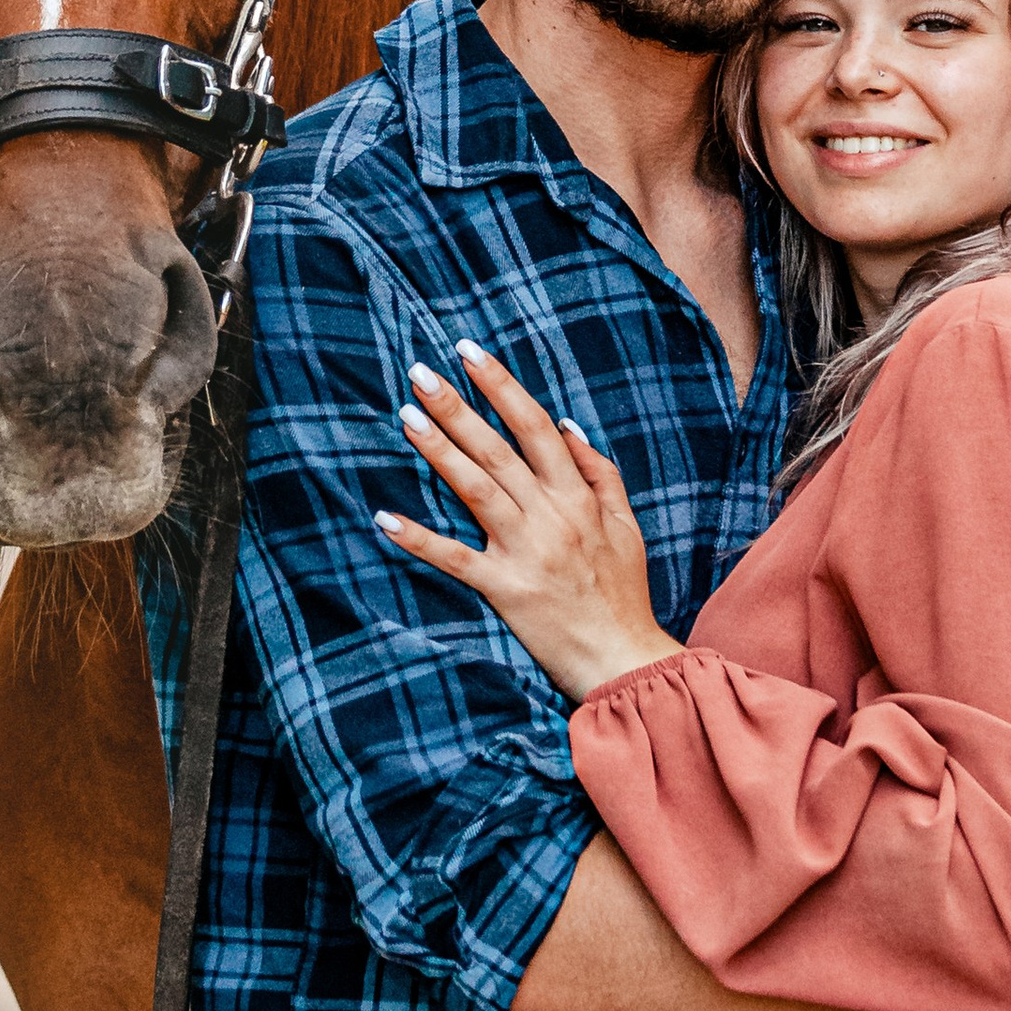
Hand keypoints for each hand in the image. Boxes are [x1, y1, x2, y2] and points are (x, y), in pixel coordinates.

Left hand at [376, 345, 680, 702]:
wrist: (624, 658)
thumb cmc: (624, 592)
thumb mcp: (625, 524)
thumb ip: (599, 472)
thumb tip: (567, 425)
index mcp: (578, 496)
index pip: (536, 425)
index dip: (502, 386)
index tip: (470, 352)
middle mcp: (550, 516)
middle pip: (497, 449)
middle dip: (458, 406)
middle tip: (420, 371)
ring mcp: (525, 552)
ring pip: (476, 490)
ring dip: (440, 451)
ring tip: (407, 417)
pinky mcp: (505, 590)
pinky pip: (456, 559)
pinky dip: (420, 539)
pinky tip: (385, 518)